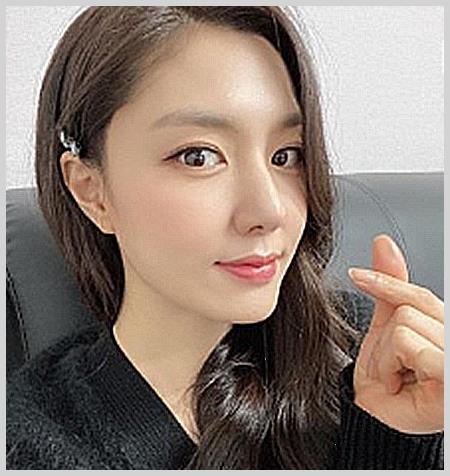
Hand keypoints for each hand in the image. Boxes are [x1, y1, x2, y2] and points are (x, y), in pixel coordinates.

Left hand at [348, 234, 443, 433]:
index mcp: (446, 331)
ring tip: (396, 375)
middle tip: (392, 366)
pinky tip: (399, 383)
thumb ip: (391, 287)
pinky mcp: (448, 380)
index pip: (422, 297)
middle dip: (387, 339)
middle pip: (411, 310)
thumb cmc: (384, 378)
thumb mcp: (385, 324)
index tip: (357, 275)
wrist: (374, 416)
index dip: (387, 285)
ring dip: (386, 354)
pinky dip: (391, 364)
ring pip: (405, 326)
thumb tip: (384, 243)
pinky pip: (408, 344)